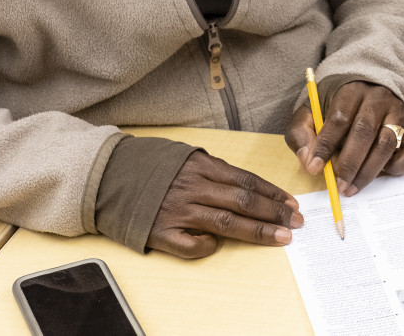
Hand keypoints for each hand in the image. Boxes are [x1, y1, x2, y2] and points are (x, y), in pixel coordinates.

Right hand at [147, 150, 302, 258]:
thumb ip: (214, 170)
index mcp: (202, 166)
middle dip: (274, 213)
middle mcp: (193, 187)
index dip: (273, 193)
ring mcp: (178, 210)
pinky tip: (219, 246)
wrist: (108, 177)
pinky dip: (208, 247)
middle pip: (243, 201)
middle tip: (296, 222)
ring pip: (226, 222)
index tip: (292, 204)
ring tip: (281, 237)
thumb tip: (245, 186)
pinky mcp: (161, 232)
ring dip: (257, 231)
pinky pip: (192, 245)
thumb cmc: (152, 167)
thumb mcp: (186, 157)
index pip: (247, 181)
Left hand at [284, 79, 403, 195]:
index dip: (326, 145)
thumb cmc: (336, 108)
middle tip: (337, 186)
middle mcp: (379, 100)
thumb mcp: (311, 113)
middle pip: (364, 131)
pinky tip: (382, 172)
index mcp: (351, 91)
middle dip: (349, 163)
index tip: (315, 167)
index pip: (339, 118)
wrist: (370, 89)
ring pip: (387, 143)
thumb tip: (309, 163)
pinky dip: (399, 166)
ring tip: (351, 188)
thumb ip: (302, 135)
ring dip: (368, 171)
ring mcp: (399, 115)